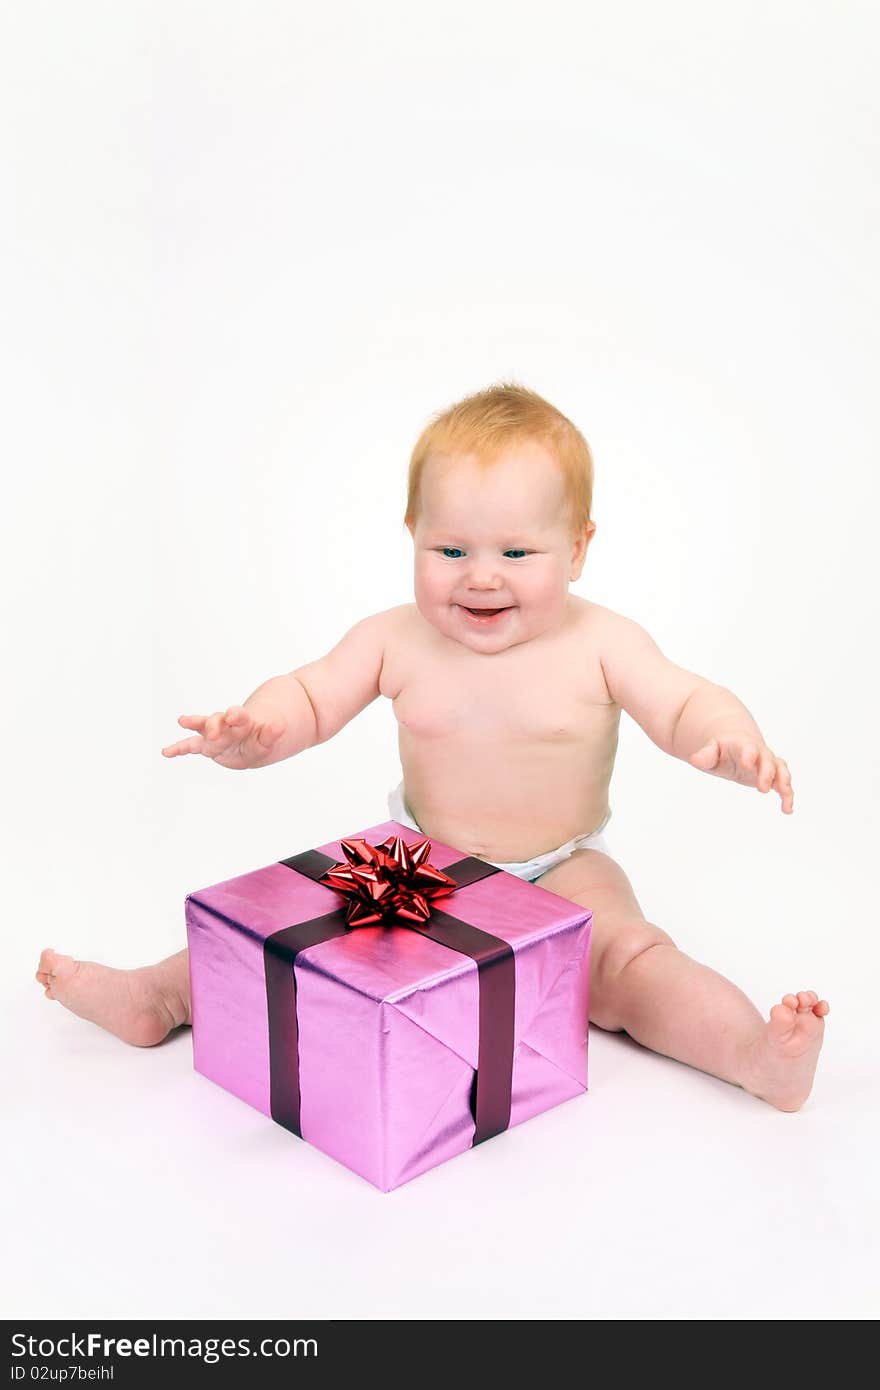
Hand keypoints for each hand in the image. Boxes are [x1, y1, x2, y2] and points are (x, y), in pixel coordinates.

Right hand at [161, 705, 285, 769]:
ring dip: (194, 723)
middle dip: (214, 723)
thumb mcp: (268, 740)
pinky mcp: (207, 745)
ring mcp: (214, 734)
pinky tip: (166, 752)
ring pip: (202, 727)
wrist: (252, 739)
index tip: (231, 715)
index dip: (236, 715)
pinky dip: (179, 749)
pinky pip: (191, 746)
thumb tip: (279, 725)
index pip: (239, 717)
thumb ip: (272, 734)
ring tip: (183, 720)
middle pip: (218, 720)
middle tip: (208, 728)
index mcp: (243, 721)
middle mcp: (226, 725)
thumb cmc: (260, 738)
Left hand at [689, 734, 793, 812]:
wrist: (736, 741)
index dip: (749, 754)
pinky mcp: (772, 775)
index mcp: (743, 745)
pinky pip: (784, 783)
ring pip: (781, 770)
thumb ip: (705, 755)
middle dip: (767, 773)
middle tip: (761, 789)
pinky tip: (787, 810)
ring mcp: (768, 763)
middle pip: (768, 760)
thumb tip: (695, 759)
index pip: (749, 748)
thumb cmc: (721, 749)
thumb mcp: (711, 750)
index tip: (747, 764)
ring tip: (784, 795)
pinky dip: (788, 795)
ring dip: (784, 782)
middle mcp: (760, 752)